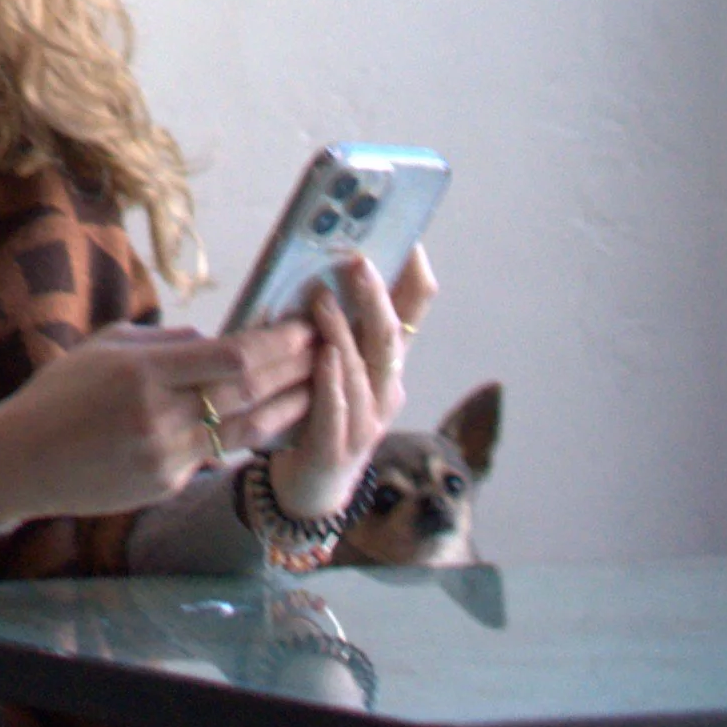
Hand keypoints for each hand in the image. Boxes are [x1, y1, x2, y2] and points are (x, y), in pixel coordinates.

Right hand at [0, 317, 316, 528]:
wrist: (21, 460)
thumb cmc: (59, 394)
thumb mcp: (105, 347)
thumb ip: (164, 342)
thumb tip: (215, 340)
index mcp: (144, 371)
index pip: (231, 356)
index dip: (277, 341)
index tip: (305, 323)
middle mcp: (160, 415)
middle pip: (249, 391)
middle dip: (296, 368)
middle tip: (328, 347)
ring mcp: (166, 455)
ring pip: (248, 429)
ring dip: (290, 406)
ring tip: (320, 386)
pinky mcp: (166, 483)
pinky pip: (220, 455)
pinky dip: (254, 433)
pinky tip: (277, 419)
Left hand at [263, 244, 435, 526]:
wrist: (310, 486)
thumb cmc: (318, 412)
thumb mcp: (333, 363)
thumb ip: (332, 323)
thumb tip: (315, 265)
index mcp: (388, 363)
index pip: (415, 312)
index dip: (416, 276)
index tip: (409, 240)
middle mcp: (387, 389)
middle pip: (392, 337)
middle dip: (376, 297)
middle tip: (356, 261)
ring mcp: (368, 421)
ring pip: (365, 370)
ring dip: (342, 331)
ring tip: (321, 299)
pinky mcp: (338, 447)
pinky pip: (338, 409)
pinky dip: (331, 380)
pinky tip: (321, 357)